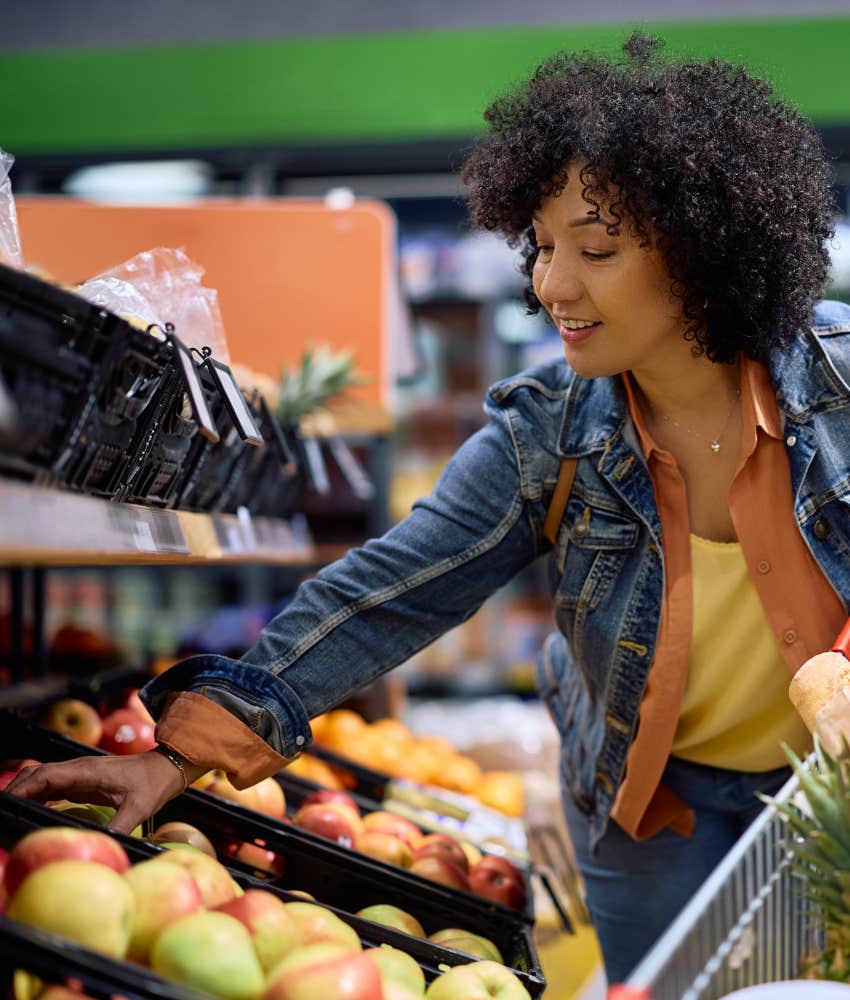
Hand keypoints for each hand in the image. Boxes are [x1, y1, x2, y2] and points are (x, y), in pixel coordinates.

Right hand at [5, 750, 205, 834]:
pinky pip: (54, 785)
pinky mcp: (84, 780)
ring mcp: (81, 773)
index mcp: (87, 771)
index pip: (45, 775)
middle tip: (2, 811)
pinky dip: (38, 794)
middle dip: (17, 790)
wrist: (167, 767)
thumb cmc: (153, 784)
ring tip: (10, 812)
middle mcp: (79, 769)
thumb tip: (102, 846)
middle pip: (38, 774)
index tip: (6, 802)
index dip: (23, 788)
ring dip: (26, 791)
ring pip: (44, 778)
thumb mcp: (139, 808)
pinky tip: (32, 810)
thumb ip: (119, 827)